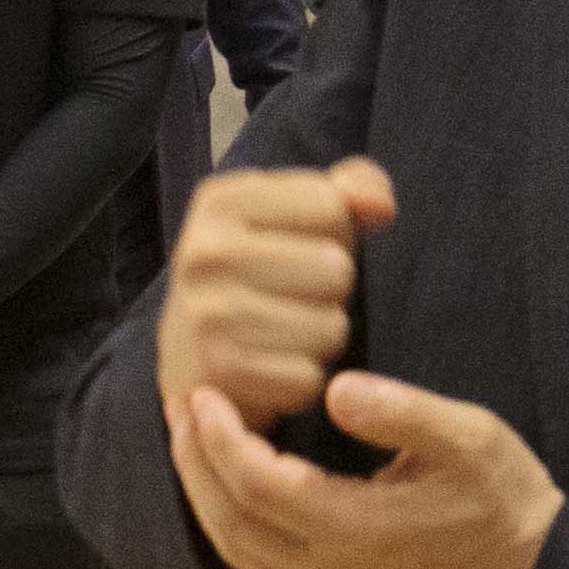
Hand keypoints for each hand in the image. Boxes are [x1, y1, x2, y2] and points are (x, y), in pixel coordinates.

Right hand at [160, 155, 379, 425]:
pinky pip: (309, 377)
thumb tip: (381, 205)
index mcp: (222, 201)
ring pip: (330, 326)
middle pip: (337, 268)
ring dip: (321, 337)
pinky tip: (269, 369)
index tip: (294, 251)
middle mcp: (207, 251)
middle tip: (289, 299)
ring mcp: (208, 313)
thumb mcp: (293, 216)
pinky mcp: (219, 372)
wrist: (187, 358)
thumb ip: (351, 188)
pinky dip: (300, 380)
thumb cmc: (258, 277)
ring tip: (282, 333)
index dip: (335, 236)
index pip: (333, 207)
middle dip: (330, 290)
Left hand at [172, 369, 560, 568]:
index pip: (254, 483)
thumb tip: (335, 389)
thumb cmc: (508, 503)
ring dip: (206, 496)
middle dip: (194, 463)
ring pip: (238, 553)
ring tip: (192, 442)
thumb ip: (402, 412)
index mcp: (354, 530)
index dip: (218, 437)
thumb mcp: (472, 441)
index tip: (202, 393)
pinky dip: (233, 525)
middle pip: (230, 521)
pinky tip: (231, 489)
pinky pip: (263, 568)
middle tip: (179, 407)